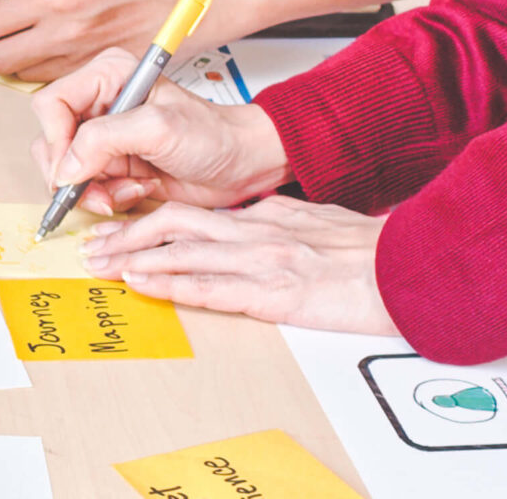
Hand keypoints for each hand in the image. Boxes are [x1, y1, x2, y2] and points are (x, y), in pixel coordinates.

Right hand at [28, 48, 289, 213]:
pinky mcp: (110, 165)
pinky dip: (106, 199)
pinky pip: (85, 188)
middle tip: (97, 191)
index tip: (73, 170)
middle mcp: (99, 104)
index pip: (51, 104)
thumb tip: (65, 167)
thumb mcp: (159, 129)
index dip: (55, 140)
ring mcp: (103, 137)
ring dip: (92, 190)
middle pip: (50, 141)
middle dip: (73, 174)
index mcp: (107, 76)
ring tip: (127, 191)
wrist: (241, 165)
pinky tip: (135, 192)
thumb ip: (106, 140)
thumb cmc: (213, 136)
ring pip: (64, 171)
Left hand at [81, 197, 396, 335]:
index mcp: (267, 218)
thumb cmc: (373, 254)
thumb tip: (259, 225)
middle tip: (95, 246)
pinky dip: (170, 283)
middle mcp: (257, 233)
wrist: (411, 269)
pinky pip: (210, 286)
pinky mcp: (274, 292)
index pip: (194, 215)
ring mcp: (263, 260)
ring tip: (101, 265)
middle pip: (174, 225)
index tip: (121, 231)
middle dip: (128, 235)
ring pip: (182, 251)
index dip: (149, 222)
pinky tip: (143, 282)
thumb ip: (285, 225)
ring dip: (134, 258)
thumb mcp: (321, 227)